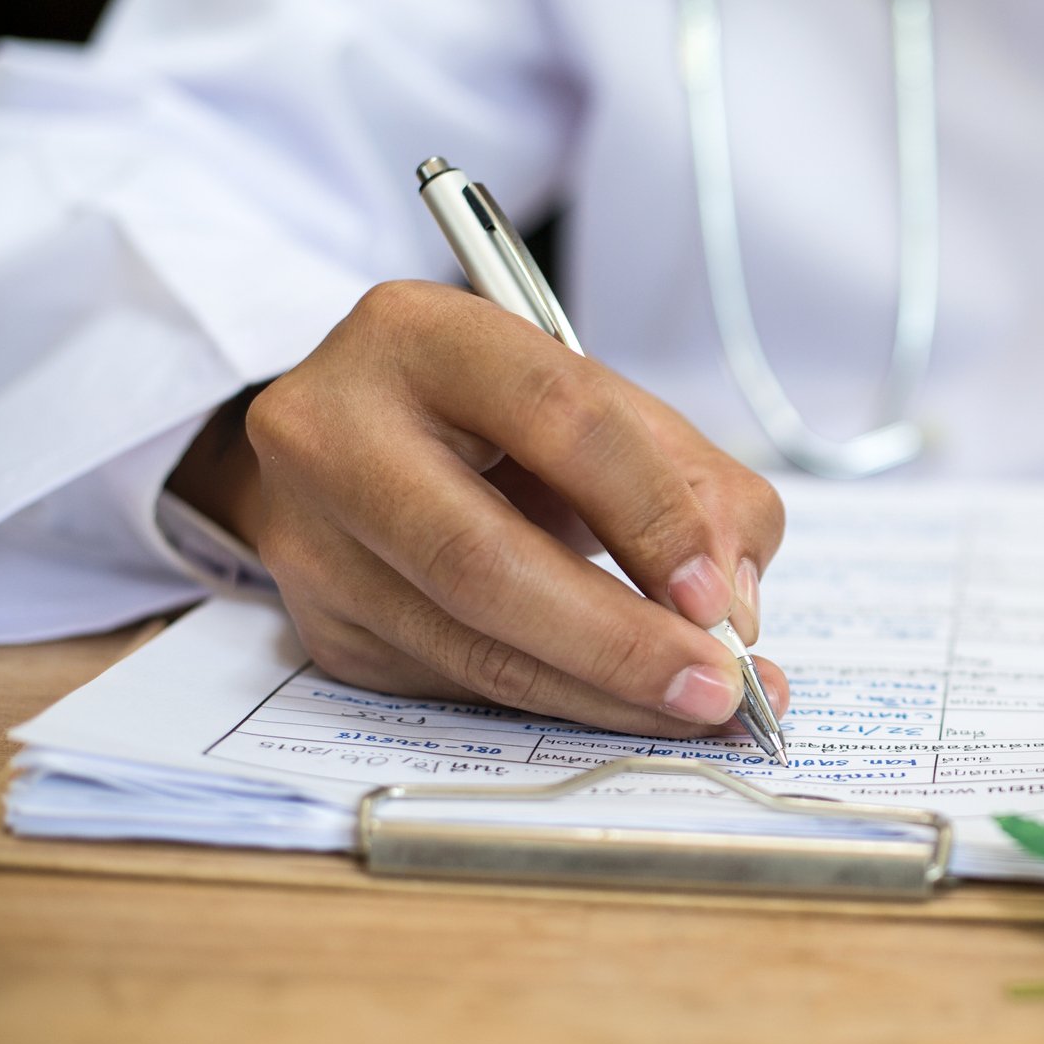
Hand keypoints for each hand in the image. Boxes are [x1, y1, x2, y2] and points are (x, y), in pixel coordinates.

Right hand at [166, 280, 787, 737]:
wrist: (354, 440)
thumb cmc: (497, 417)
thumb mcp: (600, 404)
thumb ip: (692, 482)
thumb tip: (731, 607)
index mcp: (422, 335)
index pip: (555, 419)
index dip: (648, 514)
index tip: (718, 595)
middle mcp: (336, 430)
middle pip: (483, 561)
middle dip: (619, 641)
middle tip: (716, 687)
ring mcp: (312, 537)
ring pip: (467, 645)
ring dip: (598, 693)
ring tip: (693, 707)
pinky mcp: (320, 623)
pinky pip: (454, 682)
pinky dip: (554, 702)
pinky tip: (621, 704)